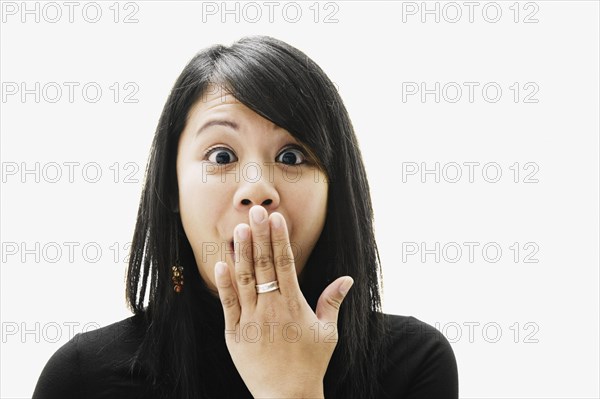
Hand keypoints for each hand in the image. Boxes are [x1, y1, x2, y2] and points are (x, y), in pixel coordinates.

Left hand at [214, 205, 353, 397]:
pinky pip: (228, 304)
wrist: (287, 397)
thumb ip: (333, 302)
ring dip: (241, 253)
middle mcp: (271, 308)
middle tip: (256, 211)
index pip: (285, 263)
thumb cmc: (311, 364)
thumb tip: (347, 278)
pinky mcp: (234, 334)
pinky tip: (220, 264)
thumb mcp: (328, 332)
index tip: (276, 217)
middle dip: (259, 235)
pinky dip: (224, 284)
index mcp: (294, 304)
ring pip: (244, 279)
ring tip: (239, 229)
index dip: (279, 238)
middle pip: (264, 264)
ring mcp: (251, 320)